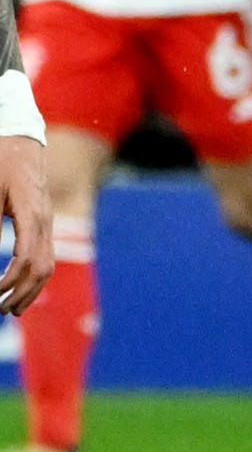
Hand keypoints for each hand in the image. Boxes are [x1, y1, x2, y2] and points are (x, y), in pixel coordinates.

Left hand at [0, 134, 45, 313]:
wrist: (21, 140)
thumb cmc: (1, 162)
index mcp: (32, 214)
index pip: (27, 258)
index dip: (10, 280)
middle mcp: (45, 221)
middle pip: (42, 267)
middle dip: (23, 293)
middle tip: (1, 311)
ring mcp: (47, 222)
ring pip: (48, 265)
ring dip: (31, 289)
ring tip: (12, 308)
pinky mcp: (44, 222)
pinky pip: (46, 255)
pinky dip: (35, 276)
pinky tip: (21, 286)